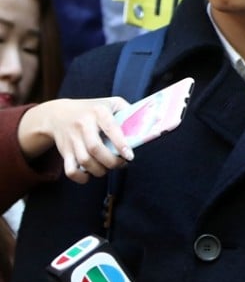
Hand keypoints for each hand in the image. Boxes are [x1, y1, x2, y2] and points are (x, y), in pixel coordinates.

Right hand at [17, 97, 131, 183]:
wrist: (58, 114)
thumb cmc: (92, 109)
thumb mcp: (110, 103)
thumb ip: (128, 110)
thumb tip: (150, 122)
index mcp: (98, 112)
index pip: (110, 128)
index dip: (120, 144)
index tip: (130, 156)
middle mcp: (83, 125)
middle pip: (96, 149)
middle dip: (111, 162)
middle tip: (121, 164)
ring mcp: (72, 139)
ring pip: (85, 161)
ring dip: (100, 170)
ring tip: (108, 168)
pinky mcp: (65, 151)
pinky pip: (70, 170)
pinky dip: (81, 178)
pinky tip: (90, 175)